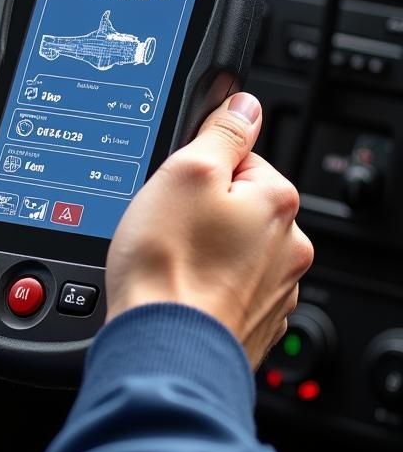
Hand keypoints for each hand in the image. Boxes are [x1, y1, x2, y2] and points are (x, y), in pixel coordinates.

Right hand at [106, 93, 313, 368]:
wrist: (164, 347)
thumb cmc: (169, 265)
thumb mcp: (185, 172)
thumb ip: (221, 132)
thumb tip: (243, 104)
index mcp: (277, 203)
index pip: (239, 159)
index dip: (197, 169)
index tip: (174, 190)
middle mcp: (288, 248)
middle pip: (235, 206)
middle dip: (200, 212)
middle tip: (164, 226)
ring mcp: (273, 290)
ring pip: (230, 249)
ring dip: (202, 250)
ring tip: (168, 262)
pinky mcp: (251, 323)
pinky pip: (224, 288)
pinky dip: (202, 286)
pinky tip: (177, 290)